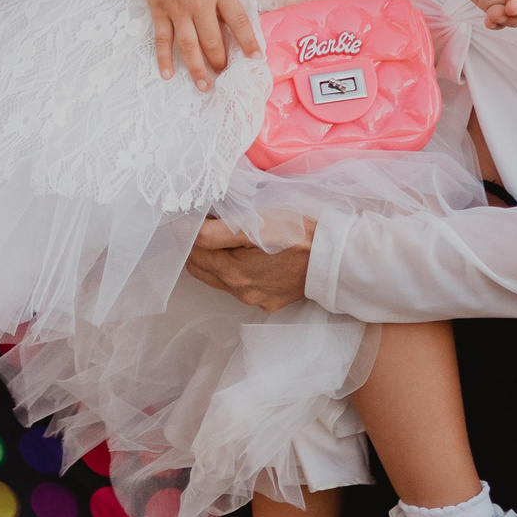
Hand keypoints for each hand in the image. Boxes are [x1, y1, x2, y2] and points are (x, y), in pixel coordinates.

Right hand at [135, 0, 258, 90]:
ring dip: (197, 68)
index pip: (239, 21)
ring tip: (204, 86)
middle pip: (213, 40)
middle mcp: (199, 2)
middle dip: (220, 61)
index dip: (249, 42)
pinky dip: (164, 58)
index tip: (256, 60)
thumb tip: (232, 27)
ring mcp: (177, 9)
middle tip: (225, 74)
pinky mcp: (159, 11)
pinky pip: (162, 39)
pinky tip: (168, 74)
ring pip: (189, 45)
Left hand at [186, 219, 311, 310]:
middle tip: (203, 224)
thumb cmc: (296, 234)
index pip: (193, 253)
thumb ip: (213, 231)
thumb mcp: (253, 224)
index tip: (191, 215)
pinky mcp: (270, 302)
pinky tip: (247, 255)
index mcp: (232, 273)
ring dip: (215, 259)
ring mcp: (256, 299)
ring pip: (220, 278)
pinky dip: (235, 270)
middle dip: (197, 248)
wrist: (335, 259)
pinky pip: (242, 286)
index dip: (189, 232)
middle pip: (202, 269)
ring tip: (224, 236)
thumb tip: (181, 229)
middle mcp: (240, 292)